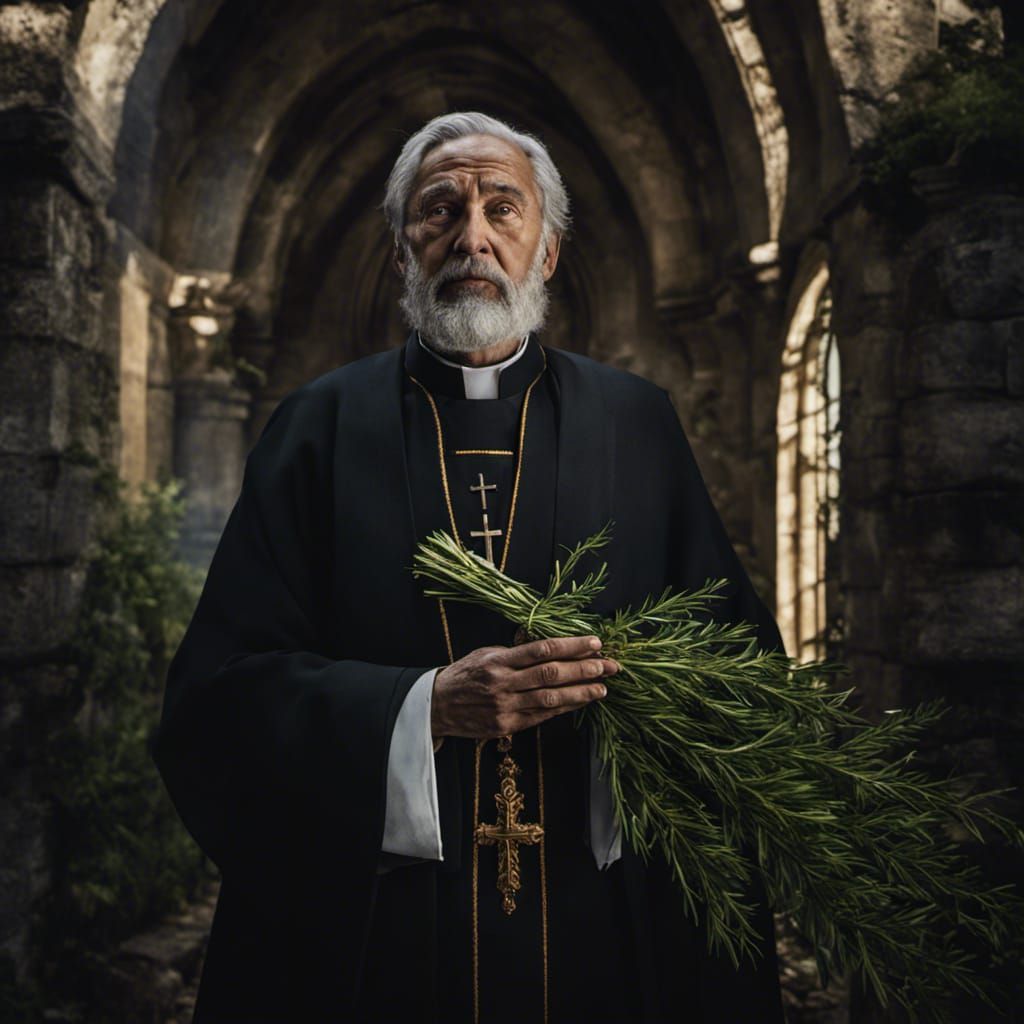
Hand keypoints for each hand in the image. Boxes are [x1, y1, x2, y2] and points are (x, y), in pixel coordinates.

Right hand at [431, 635, 617, 739]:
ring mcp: (505, 708)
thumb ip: (516, 653)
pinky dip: (564, 707)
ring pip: (550, 699)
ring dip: (580, 693)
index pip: (542, 650)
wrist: (437, 706)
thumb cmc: (465, 674)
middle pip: (551, 674)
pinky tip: (581, 701)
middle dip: (584, 669)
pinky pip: (542, 716)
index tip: (594, 643)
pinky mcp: (507, 726)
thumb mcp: (486, 654)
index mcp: (498, 660)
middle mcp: (503, 684)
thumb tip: (554, 650)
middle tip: (609, 665)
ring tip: (603, 687)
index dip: (571, 646)